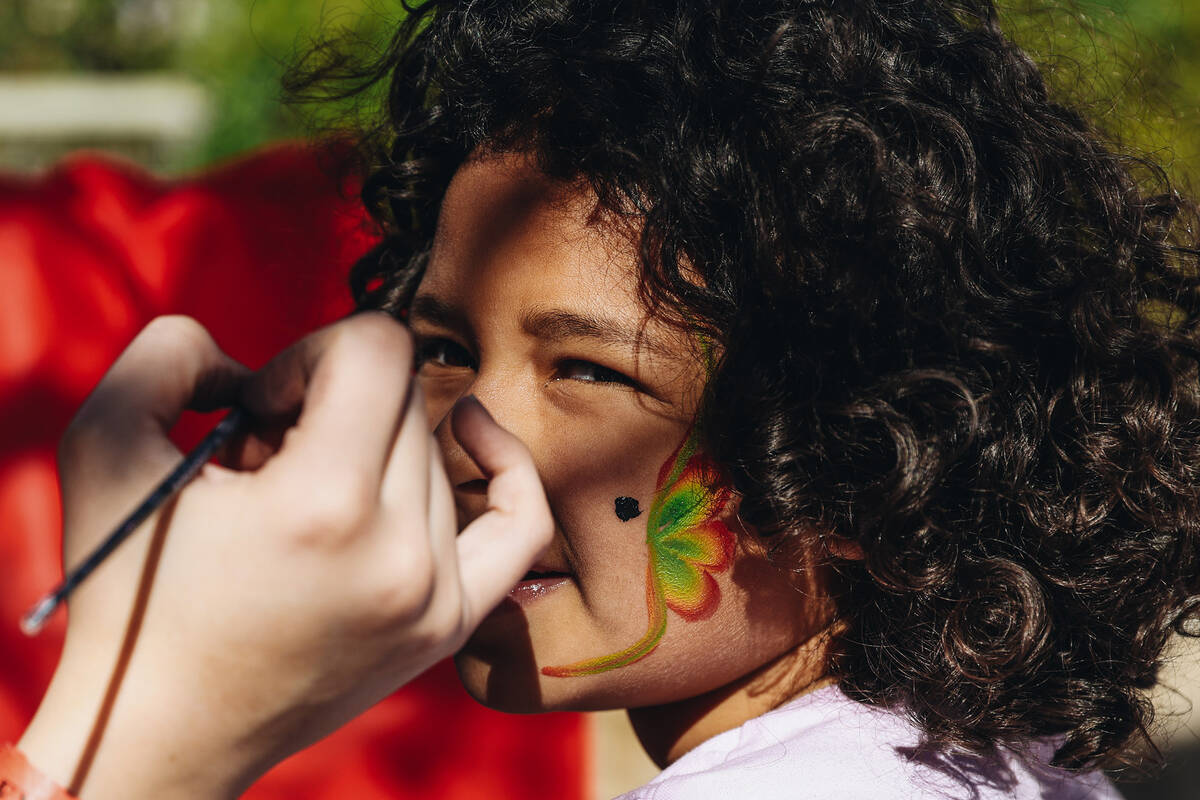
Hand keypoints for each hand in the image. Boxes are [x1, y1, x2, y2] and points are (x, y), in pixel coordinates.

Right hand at [18, 314, 552, 799]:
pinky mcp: (449, 623)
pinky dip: (502, 466)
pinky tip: (466, 431)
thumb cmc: (127, 592)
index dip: (309, 353)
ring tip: (305, 496)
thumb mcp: (102, 447)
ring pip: (437, 448)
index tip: (261, 407)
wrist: (162, 733)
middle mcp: (399, 552)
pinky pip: (521, 522)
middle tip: (271, 458)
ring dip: (375, 446)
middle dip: (333, 402)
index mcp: (322, 506)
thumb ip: (170, 350)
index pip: (378, 350)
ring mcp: (436, 594)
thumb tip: (249, 357)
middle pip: (405, 397)